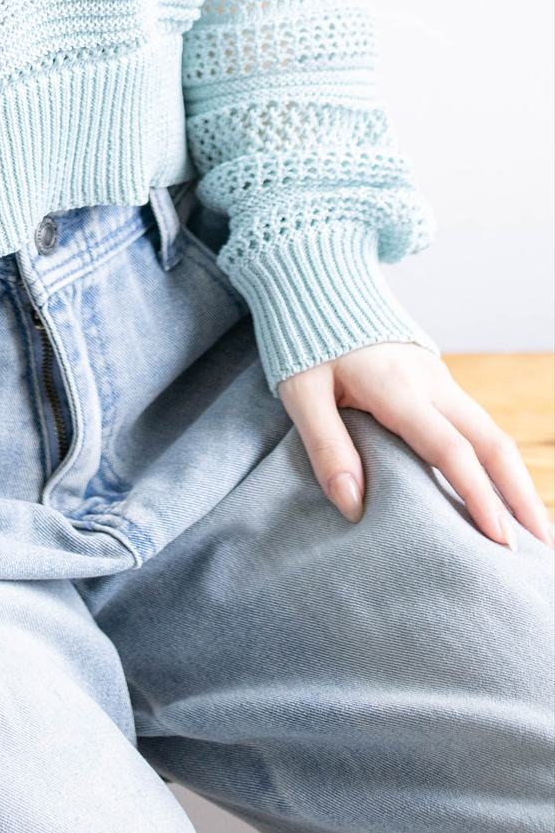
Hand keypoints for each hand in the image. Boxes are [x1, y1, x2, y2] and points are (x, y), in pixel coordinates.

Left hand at [278, 343, 554, 549]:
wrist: (319, 286)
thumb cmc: (305, 342)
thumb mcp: (301, 393)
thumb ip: (325, 446)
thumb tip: (353, 507)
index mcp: (398, 388)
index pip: (451, 450)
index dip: (478, 497)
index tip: (498, 541)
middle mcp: (431, 383)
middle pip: (493, 443)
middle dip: (521, 496)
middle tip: (540, 547)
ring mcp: (440, 380)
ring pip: (492, 433)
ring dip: (515, 480)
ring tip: (531, 529)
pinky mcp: (438, 380)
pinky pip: (476, 425)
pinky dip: (496, 461)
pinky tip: (499, 491)